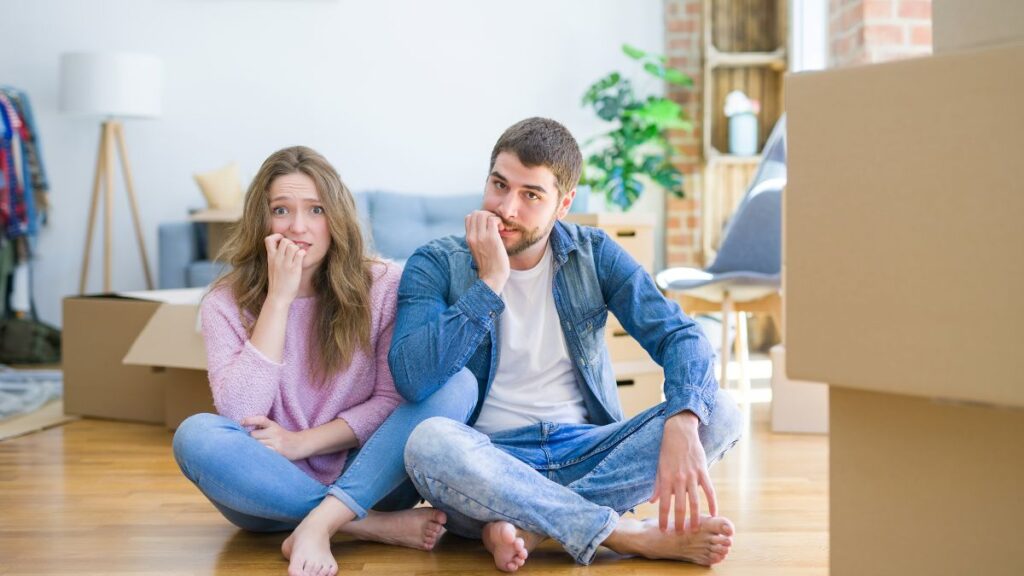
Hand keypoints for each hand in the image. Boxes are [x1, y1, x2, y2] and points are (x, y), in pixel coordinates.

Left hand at [243, 415, 308, 460]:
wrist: (300, 444)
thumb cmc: (283, 437)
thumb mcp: (275, 429)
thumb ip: (262, 429)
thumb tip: (242, 433)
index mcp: (273, 425)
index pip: (261, 419)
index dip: (250, 420)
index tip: (241, 422)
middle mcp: (275, 432)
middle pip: (254, 435)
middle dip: (249, 439)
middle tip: (249, 443)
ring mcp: (277, 443)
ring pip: (257, 445)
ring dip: (253, 448)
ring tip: (253, 450)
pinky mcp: (278, 452)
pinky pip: (263, 453)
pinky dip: (259, 454)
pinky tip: (259, 456)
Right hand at [264, 234, 305, 304]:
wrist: (278, 297)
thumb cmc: (277, 283)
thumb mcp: (272, 268)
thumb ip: (276, 258)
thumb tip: (284, 249)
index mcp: (270, 258)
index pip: (268, 239)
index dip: (277, 237)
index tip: (281, 241)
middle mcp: (277, 259)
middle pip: (285, 240)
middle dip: (291, 243)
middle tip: (293, 251)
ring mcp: (286, 264)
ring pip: (293, 246)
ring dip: (297, 249)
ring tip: (297, 256)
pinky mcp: (294, 269)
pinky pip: (300, 254)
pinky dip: (303, 254)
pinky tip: (302, 259)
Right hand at [465, 210, 509, 293]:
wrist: (492, 277)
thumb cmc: (488, 265)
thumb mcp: (478, 250)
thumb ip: (478, 238)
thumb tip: (486, 228)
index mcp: (468, 239)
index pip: (469, 217)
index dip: (479, 217)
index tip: (488, 225)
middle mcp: (472, 236)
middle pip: (476, 213)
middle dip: (487, 214)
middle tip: (495, 225)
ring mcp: (481, 237)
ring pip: (484, 214)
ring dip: (493, 217)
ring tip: (499, 227)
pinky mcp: (491, 238)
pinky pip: (493, 220)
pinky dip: (499, 221)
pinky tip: (502, 230)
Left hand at [650, 411, 716, 532]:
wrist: (680, 432)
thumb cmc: (667, 450)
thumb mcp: (659, 467)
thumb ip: (657, 486)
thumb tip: (652, 501)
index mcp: (666, 478)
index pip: (664, 504)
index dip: (664, 518)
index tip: (664, 530)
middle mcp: (678, 479)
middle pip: (679, 505)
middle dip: (679, 522)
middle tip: (680, 535)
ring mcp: (692, 476)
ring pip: (695, 501)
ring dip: (695, 516)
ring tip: (696, 529)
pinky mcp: (703, 471)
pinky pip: (709, 490)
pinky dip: (712, 503)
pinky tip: (714, 514)